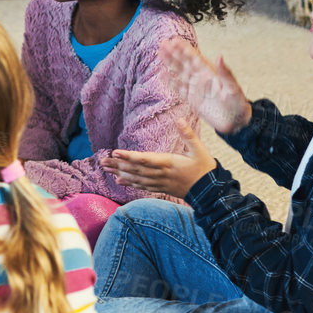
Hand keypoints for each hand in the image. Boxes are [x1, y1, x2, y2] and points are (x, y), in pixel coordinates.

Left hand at [101, 118, 216, 199]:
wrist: (210, 192)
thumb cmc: (205, 169)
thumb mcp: (200, 150)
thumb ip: (188, 135)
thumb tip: (180, 119)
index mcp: (168, 163)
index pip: (144, 159)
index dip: (129, 156)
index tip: (115, 152)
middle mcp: (161, 174)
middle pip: (135, 169)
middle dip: (118, 165)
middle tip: (102, 161)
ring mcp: (160, 182)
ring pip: (136, 178)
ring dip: (120, 173)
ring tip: (106, 169)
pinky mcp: (161, 188)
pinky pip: (142, 186)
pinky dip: (130, 184)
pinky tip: (119, 181)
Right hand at [159, 38, 251, 134]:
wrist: (236, 122)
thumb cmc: (238, 104)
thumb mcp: (233, 88)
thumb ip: (225, 73)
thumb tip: (220, 56)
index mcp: (211, 73)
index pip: (195, 58)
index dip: (185, 50)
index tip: (175, 41)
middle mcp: (201, 78)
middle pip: (185, 63)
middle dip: (174, 53)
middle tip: (163, 43)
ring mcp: (196, 88)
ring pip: (180, 73)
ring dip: (170, 64)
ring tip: (160, 53)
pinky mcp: (192, 100)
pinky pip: (179, 89)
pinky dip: (171, 82)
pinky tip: (163, 75)